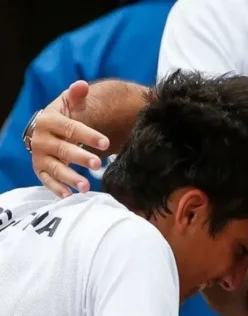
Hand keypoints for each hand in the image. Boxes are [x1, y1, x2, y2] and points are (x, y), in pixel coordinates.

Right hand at [31, 81, 109, 196]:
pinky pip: (47, 180)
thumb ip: (77, 96)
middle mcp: (41, 139)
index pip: (70, 128)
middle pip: (63, 150)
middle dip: (81, 157)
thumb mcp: (71, 104)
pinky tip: (69, 195)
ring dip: (70, 178)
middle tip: (98, 165)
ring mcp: (40, 156)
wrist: (47, 129)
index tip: (106, 143)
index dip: (88, 135)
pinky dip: (56, 189)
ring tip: (86, 187)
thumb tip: (81, 85)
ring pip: (55, 168)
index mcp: (49, 121)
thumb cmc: (65, 117)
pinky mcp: (40, 169)